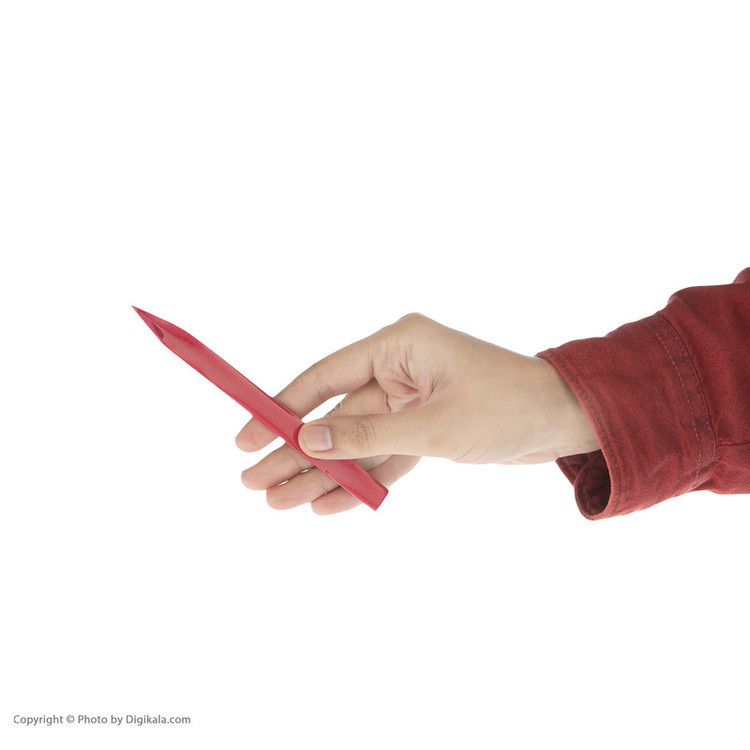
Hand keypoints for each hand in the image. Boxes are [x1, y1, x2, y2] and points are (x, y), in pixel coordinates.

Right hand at [236, 313, 598, 513]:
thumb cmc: (509, 406)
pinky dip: (361, 482)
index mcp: (399, 346)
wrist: (568, 422)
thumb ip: (369, 436)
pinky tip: (326, 505)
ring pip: (355, 443)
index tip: (245, 435)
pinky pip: (383, 458)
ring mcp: (410, 402)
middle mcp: (399, 370)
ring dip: (322, 474)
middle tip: (253, 483)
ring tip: (280, 503)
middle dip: (295, 453)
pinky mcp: (424, 430)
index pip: (324, 376)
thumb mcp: (435, 426)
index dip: (280, 407)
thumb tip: (308, 443)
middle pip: (333, 417)